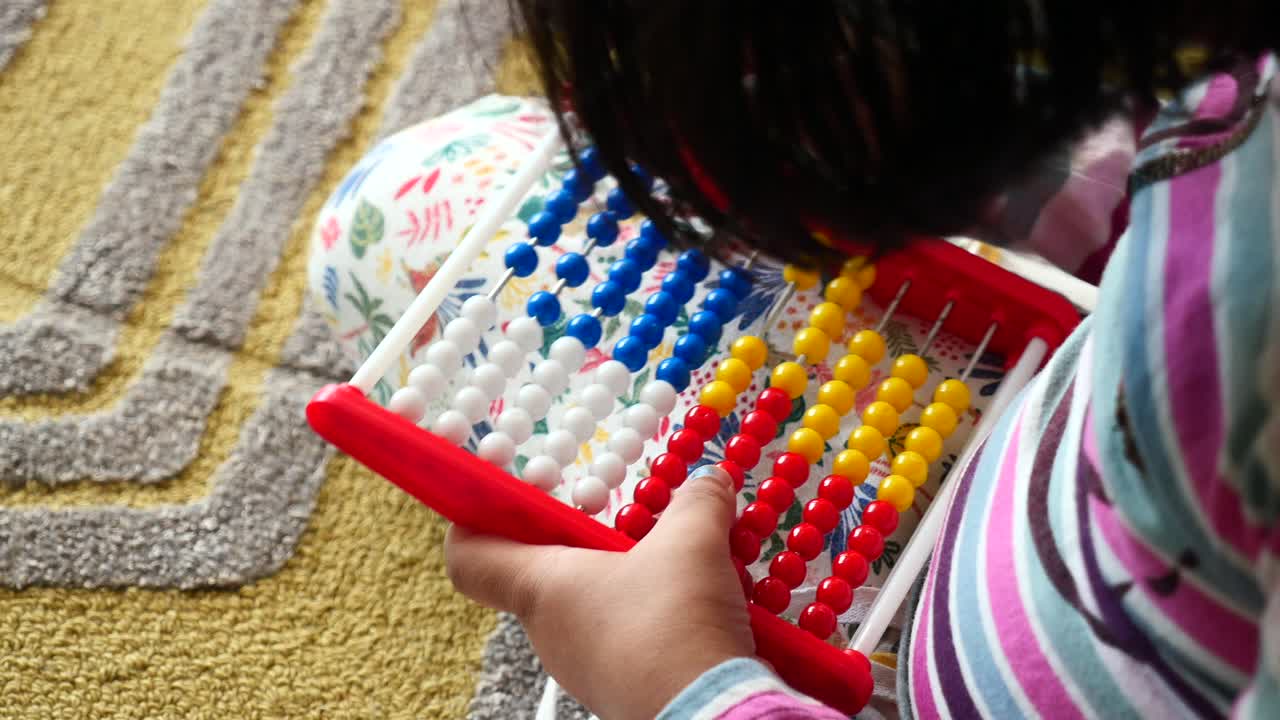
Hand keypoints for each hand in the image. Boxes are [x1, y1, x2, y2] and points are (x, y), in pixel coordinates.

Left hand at [445, 465, 753, 719]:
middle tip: (618, 511)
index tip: (500, 490)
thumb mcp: (693, 541)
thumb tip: (708, 483)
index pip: (469, 553)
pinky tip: (695, 598)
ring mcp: (582, 662)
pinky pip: (624, 632)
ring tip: (675, 556)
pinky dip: (653, 610)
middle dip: (581, 534)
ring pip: (588, 601)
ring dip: (626, 574)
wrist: (711, 715)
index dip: (473, 514)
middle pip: (540, 568)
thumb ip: (697, 502)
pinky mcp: (618, 684)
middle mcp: (549, 628)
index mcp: (541, 585)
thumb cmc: (674, 626)